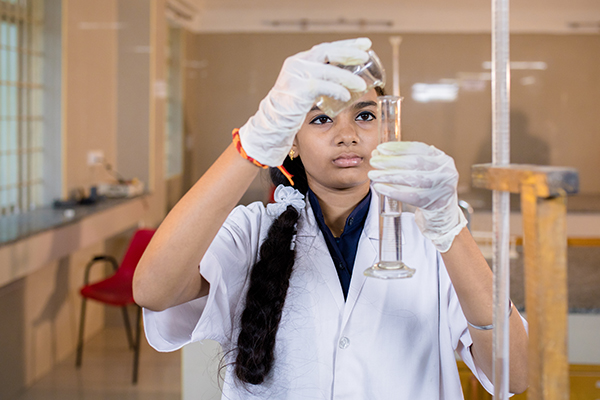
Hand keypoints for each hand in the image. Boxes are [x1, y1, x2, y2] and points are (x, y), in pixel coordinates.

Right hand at [239, 38, 371, 166]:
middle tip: (366, 55)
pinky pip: (321, 87)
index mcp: (301, 60)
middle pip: (327, 52)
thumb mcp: (307, 87)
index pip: (327, 47)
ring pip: (327, 70)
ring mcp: (296, 76)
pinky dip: (336, 90)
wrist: (274, 122)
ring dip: (347, 77)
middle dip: (349, 52)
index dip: (347, 45)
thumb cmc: (294, 107)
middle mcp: (297, 64)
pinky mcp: (298, 90)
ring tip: (362, 85)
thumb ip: (321, 78)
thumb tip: (349, 75)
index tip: (366, 44)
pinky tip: (346, 96)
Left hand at [368, 141, 467, 252]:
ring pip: (412, 179)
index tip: (380, 148)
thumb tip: (378, 153)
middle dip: (391, 161)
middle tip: (373, 161)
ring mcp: (442, 188)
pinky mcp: (434, 203)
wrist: (443, 213)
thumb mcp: (423, 171)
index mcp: (442, 159)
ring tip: (373, 174)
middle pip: (415, 163)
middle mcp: (445, 171)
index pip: (419, 148)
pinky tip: (379, 187)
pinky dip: (392, 191)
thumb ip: (405, 161)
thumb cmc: (427, 188)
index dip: (399, 148)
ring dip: (389, 176)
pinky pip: (410, 196)